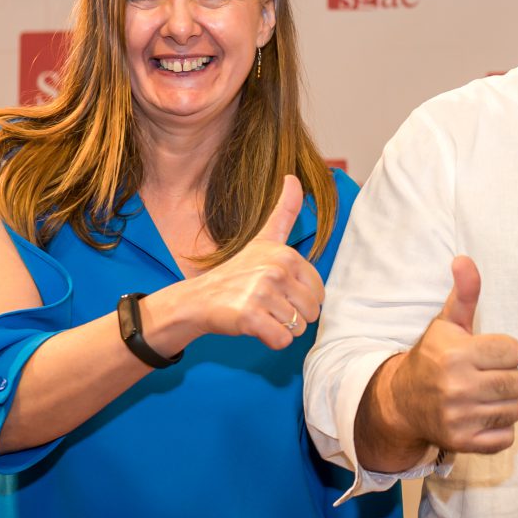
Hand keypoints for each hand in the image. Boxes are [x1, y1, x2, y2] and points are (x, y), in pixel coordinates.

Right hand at [150, 176, 323, 352]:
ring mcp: (262, 293)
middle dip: (293, 317)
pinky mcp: (250, 316)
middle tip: (266, 306)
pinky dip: (270, 341)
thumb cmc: (236, 273)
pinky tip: (253, 327)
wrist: (198, 300)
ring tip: (258, 314)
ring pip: (297, 328)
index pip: (319, 293)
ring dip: (279, 328)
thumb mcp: (263, 239)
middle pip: (312, 312)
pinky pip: (281, 341)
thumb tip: (294, 176)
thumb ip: (283, 211)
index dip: (300, 299)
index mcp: (286, 254)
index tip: (275, 291)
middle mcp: (276, 270)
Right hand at [376, 257, 517, 455]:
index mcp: (456, 355)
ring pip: (516, 409)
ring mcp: (460, 417)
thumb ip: (464, 293)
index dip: (504, 351)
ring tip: (482, 396)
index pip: (515, 351)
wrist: (401, 402)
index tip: (486, 355)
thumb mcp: (446, 324)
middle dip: (507, 377)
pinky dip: (499, 429)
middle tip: (486, 377)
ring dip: (504, 403)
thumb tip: (464, 260)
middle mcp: (457, 387)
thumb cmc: (432, 359)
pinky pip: (507, 437)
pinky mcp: (463, 442)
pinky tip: (481, 417)